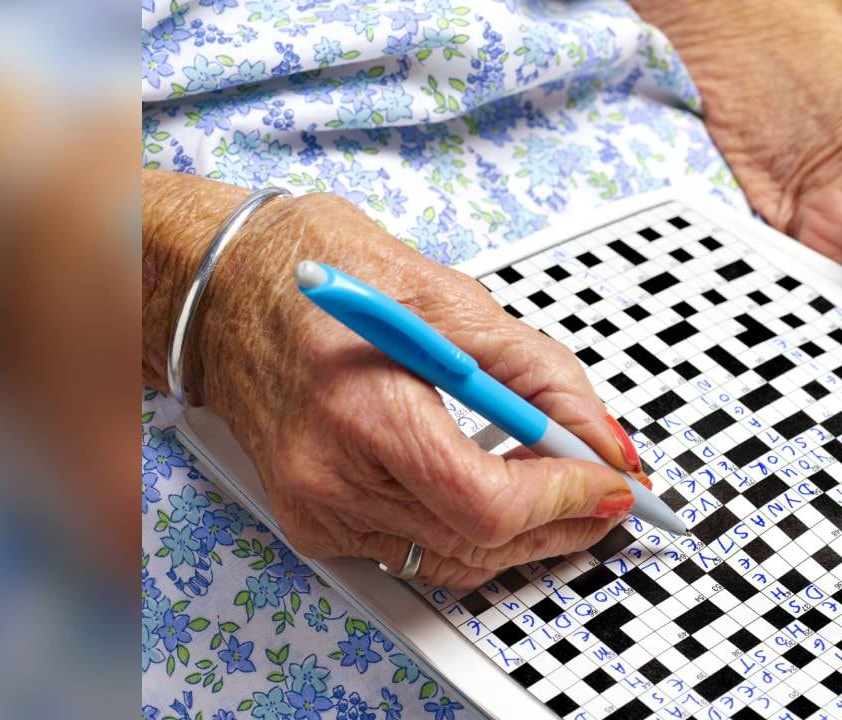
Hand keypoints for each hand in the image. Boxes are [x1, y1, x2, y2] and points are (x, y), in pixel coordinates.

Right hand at [143, 172, 647, 588]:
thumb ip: (540, 376)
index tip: (614, 483)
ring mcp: (316, 506)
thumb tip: (603, 439)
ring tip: (568, 500)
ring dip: (524, 537)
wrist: (227, 293)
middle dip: (562, 524)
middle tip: (609, 497)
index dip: (565, 500)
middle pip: (478, 541)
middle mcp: (329, 473)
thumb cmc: (325, 276)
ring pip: (453, 559)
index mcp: (362, 406)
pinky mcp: (312, 522)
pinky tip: (500, 504)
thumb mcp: (453, 299)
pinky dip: (470, 536)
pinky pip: (414, 554)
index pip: (486, 499)